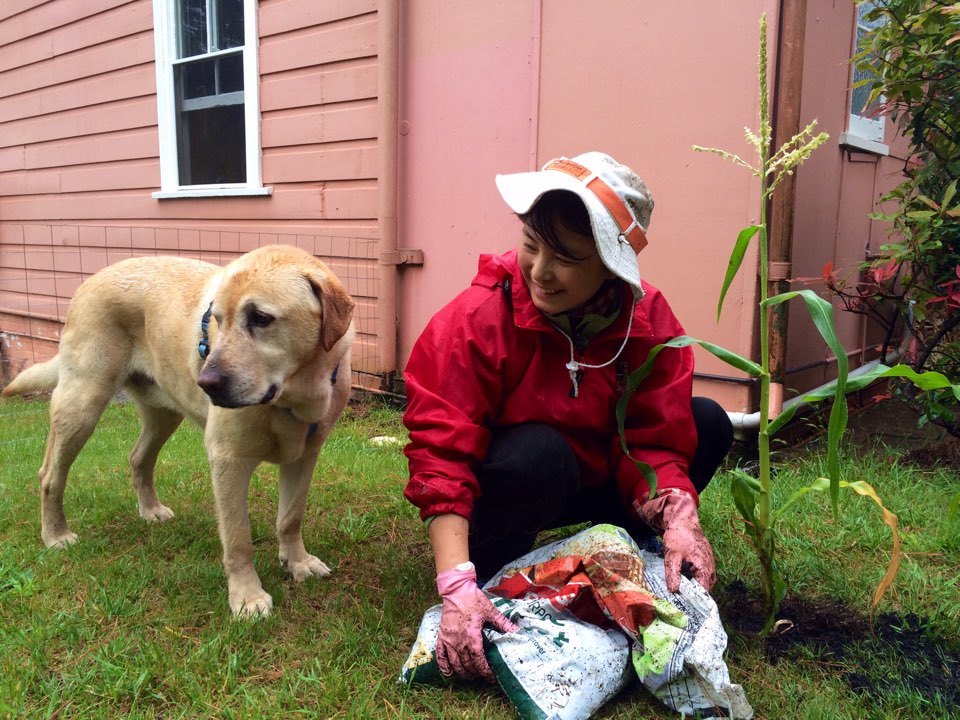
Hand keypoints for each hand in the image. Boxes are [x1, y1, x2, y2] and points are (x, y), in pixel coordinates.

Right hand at [435, 562, 520, 681]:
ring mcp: (449, 640)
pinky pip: (440, 655)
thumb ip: (503, 623)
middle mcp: (459, 641)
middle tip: (482, 676)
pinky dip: (444, 666)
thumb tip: (517, 631)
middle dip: (476, 673)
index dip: (484, 671)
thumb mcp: (490, 611)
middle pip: (467, 664)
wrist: (456, 590)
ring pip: (454, 663)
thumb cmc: (473, 599)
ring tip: (470, 676)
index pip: (478, 659)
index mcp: (472, 635)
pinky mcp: (441, 636)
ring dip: (462, 672)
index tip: (490, 677)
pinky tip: (449, 673)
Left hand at [640, 490, 715, 592]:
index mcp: (705, 567)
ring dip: (697, 587)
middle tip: (683, 602)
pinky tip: (686, 580)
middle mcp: (711, 567)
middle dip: (696, 595)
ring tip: (684, 593)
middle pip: (706, 588)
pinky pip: (704, 575)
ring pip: (706, 582)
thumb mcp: (672, 555)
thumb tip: (674, 591)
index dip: (696, 600)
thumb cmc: (678, 537)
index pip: (704, 591)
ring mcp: (710, 563)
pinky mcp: (706, 560)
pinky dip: (697, 580)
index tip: (685, 607)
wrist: (683, 520)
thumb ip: (673, 573)